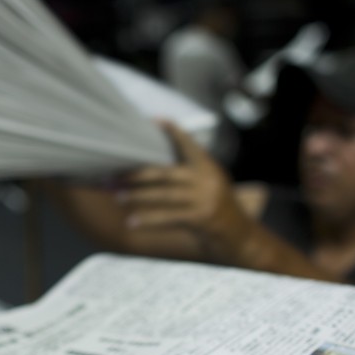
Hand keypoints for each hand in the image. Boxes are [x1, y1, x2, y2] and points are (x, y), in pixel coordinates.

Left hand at [116, 122, 253, 261]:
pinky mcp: (201, 218)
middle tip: (115, 175)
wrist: (240, 234)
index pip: (189, 144)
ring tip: (117, 196)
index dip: (173, 132)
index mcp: (208, 166)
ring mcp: (204, 199)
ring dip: (137, 197)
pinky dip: (149, 220)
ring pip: (163, 196)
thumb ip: (190, 171)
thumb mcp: (211, 182)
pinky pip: (168, 217)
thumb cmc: (217, 207)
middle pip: (165, 173)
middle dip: (137, 175)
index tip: (155, 120)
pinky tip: (132, 222)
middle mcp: (207, 180)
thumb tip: (152, 167)